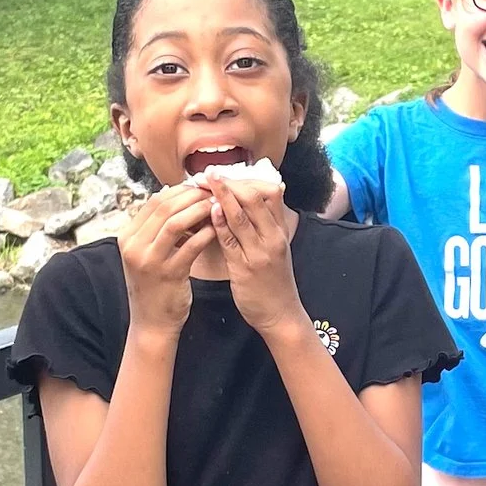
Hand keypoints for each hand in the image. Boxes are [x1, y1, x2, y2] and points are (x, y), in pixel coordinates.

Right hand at [119, 186, 216, 334]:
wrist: (152, 322)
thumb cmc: (154, 284)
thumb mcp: (146, 253)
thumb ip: (155, 226)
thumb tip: (170, 191)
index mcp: (127, 237)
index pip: (153, 202)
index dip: (179, 190)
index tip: (199, 187)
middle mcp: (133, 246)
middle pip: (163, 208)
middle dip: (191, 196)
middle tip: (212, 193)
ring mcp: (149, 260)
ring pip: (174, 222)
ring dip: (198, 210)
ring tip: (216, 206)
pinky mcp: (168, 274)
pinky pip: (190, 246)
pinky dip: (205, 233)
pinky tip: (218, 228)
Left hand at [206, 174, 305, 336]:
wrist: (281, 315)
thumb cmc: (274, 282)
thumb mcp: (275, 249)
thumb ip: (263, 227)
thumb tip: (243, 204)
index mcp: (280, 230)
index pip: (270, 192)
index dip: (246, 178)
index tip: (227, 171)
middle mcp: (273, 237)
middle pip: (255, 197)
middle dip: (230, 182)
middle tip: (209, 173)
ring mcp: (261, 252)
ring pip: (242, 215)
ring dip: (221, 196)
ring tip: (204, 182)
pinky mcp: (246, 268)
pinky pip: (231, 240)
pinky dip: (220, 223)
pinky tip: (208, 211)